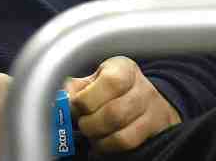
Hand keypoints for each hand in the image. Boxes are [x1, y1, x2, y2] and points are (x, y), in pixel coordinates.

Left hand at [65, 56, 180, 152]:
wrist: (145, 99)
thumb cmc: (113, 88)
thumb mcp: (95, 79)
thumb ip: (76, 86)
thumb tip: (61, 99)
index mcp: (124, 68)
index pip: (111, 82)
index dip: (87, 98)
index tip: (75, 105)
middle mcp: (143, 89)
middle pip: (114, 113)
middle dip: (89, 123)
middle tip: (80, 123)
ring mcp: (153, 112)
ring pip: (122, 134)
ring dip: (98, 138)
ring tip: (90, 133)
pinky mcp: (155, 131)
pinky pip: (128, 145)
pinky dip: (108, 147)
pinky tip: (100, 143)